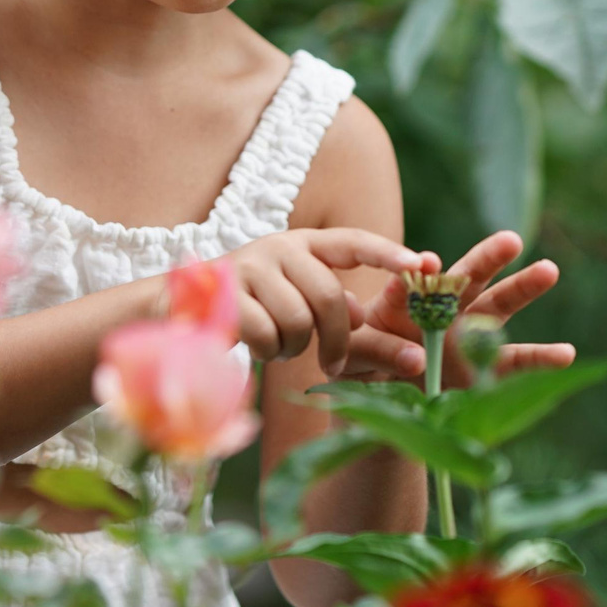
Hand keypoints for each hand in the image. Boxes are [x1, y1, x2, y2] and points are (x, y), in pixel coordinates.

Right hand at [213, 228, 428, 377]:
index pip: (353, 242)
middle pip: (330, 296)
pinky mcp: (226, 293)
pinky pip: (266, 335)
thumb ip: (335, 307)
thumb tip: (365, 315)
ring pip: (299, 321)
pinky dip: (267, 351)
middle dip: (338, 340)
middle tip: (334, 365)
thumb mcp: (298, 300)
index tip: (424, 263)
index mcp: (304, 244)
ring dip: (294, 348)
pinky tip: (256, 345)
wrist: (183, 309)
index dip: (389, 253)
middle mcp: (279, 247)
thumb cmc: (255, 308)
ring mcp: (250, 267)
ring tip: (279, 346)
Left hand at [339, 230, 575, 384]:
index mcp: (404, 300)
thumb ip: (363, 343)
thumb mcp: (352, 355)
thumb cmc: (362, 365)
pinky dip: (540, 358)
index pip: (413, 279)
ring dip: (523, 287)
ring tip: (549, 269)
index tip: (427, 260)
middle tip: (511, 239)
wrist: (383, 394)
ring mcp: (467, 335)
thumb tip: (384, 334)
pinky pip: (514, 362)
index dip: (420, 270)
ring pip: (498, 306)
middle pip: (467, 278)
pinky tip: (567, 352)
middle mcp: (441, 309)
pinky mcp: (483, 368)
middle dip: (487, 258)